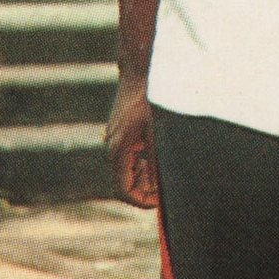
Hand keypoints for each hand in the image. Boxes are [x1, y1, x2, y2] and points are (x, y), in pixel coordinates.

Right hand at [105, 76, 159, 208]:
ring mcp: (114, 143)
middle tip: (167, 191)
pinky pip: (128, 160)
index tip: (160, 203)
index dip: (141, 202)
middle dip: (145, 192)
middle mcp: (112, 150)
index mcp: (119, 151)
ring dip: (144, 180)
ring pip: (126, 173)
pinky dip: (142, 166)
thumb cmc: (150, 100)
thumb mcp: (158, 132)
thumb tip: (157, 187)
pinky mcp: (119, 136)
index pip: (124, 191)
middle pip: (125, 185)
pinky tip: (156, 160)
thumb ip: (156, 161)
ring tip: (164, 175)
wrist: (138, 74)